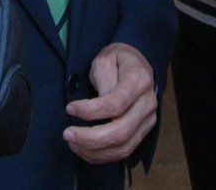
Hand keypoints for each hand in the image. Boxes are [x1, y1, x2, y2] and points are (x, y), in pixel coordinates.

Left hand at [63, 43, 157, 163]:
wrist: (137, 65)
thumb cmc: (117, 61)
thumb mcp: (105, 60)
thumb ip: (102, 80)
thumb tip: (96, 108)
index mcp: (140, 80)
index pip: (116, 103)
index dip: (90, 111)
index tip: (70, 108)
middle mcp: (148, 103)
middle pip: (121, 131)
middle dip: (90, 138)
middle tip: (67, 134)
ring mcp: (148, 120)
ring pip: (123, 147)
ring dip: (94, 151)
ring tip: (72, 142)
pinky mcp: (143, 133)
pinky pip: (123, 152)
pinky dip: (101, 156)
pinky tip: (84, 149)